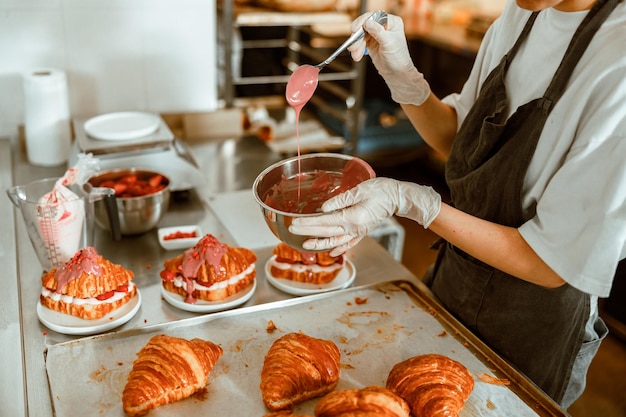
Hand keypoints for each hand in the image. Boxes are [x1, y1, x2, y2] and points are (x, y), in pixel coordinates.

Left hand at [289, 178, 441, 255]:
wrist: (398, 197)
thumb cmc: (381, 190)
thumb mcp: (359, 190)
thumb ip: (340, 199)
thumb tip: (324, 208)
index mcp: (352, 217)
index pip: (325, 221)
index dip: (308, 223)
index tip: (295, 223)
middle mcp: (354, 227)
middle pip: (326, 231)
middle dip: (308, 231)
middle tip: (293, 230)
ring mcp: (359, 231)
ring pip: (336, 241)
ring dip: (320, 244)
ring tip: (306, 245)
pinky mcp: (363, 231)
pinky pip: (349, 243)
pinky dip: (339, 248)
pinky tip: (330, 252)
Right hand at [347, 13, 429, 105]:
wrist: (396, 74)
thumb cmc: (398, 59)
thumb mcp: (388, 43)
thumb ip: (378, 31)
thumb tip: (367, 22)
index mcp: (392, 22)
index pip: (375, 17)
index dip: (364, 21)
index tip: (355, 29)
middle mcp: (384, 26)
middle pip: (366, 25)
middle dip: (358, 36)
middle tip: (353, 45)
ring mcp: (377, 34)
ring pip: (361, 34)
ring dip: (356, 45)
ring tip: (355, 54)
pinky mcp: (371, 43)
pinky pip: (360, 42)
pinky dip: (357, 49)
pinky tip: (356, 55)